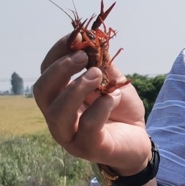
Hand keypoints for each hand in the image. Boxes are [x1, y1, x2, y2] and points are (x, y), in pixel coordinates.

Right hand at [33, 35, 150, 174]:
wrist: (140, 141)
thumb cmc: (121, 111)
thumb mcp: (113, 83)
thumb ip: (102, 65)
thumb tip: (93, 39)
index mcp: (59, 99)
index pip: (46, 73)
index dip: (57, 53)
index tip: (75, 36)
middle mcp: (58, 118)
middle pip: (42, 92)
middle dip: (60, 70)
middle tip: (83, 56)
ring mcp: (71, 136)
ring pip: (59, 112)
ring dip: (76, 88)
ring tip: (97, 74)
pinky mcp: (90, 148)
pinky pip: (88, 127)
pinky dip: (101, 108)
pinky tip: (113, 98)